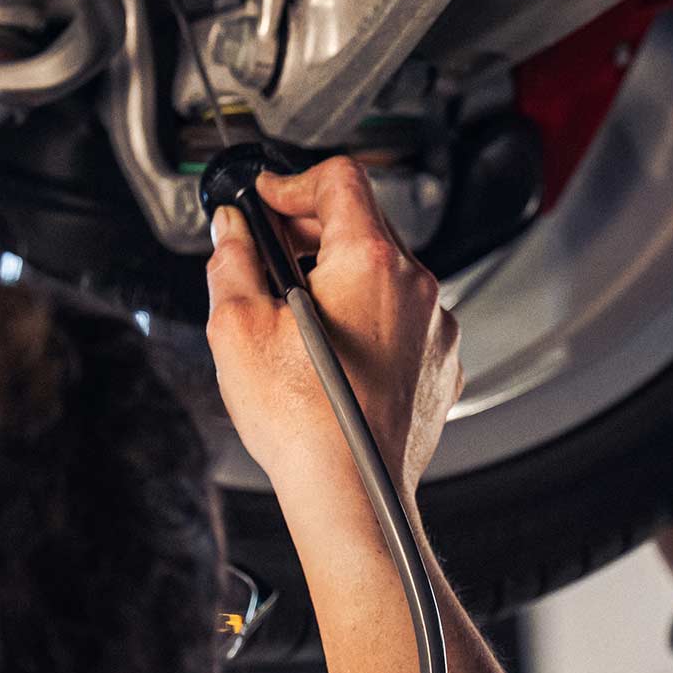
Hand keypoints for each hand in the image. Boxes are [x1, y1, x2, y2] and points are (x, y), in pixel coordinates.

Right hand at [206, 156, 462, 508]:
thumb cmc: (304, 423)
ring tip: (299, 312)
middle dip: (314, 228)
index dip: (294, 181)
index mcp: (370, 262)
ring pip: (387, 274)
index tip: (267, 199)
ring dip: (343, 277)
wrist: (353, 494)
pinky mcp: (440, 364)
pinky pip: (405, 320)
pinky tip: (334, 353)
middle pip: (366, 222)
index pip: (340, 179)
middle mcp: (415, 287)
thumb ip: (232, 262)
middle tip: (271, 250)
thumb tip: (231, 233)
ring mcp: (435, 328)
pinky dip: (371, 320)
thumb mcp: (237, 328)